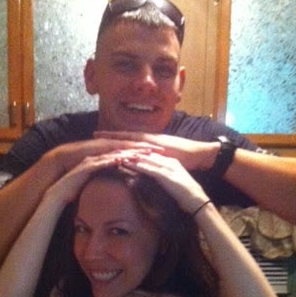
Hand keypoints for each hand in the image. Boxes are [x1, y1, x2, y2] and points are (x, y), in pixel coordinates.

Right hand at [53, 137, 164, 173]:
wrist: (56, 185)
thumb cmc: (76, 183)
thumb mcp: (98, 178)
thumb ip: (109, 174)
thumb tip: (120, 176)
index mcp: (106, 154)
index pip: (129, 151)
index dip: (144, 150)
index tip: (160, 152)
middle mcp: (101, 152)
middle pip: (125, 148)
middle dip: (143, 148)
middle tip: (160, 149)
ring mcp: (93, 157)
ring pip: (115, 152)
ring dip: (131, 152)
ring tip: (146, 153)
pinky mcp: (86, 164)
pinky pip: (101, 161)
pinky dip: (112, 159)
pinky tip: (122, 159)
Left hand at [94, 131, 217, 171]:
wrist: (201, 156)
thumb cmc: (184, 156)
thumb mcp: (163, 153)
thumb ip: (151, 153)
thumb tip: (140, 154)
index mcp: (152, 141)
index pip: (130, 136)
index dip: (115, 134)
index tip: (100, 133)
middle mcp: (154, 142)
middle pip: (129, 138)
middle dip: (112, 136)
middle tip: (95, 135)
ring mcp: (159, 152)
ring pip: (137, 148)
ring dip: (121, 147)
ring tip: (105, 146)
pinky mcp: (165, 163)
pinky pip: (149, 162)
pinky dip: (137, 162)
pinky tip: (126, 161)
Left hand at [117, 152, 210, 214]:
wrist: (196, 200)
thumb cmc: (186, 194)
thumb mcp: (175, 181)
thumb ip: (166, 177)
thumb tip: (158, 177)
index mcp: (172, 162)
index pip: (152, 155)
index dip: (140, 154)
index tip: (128, 153)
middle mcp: (169, 162)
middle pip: (148, 155)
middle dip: (134, 154)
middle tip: (120, 152)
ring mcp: (168, 168)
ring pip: (147, 161)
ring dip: (134, 159)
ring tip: (121, 156)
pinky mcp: (166, 176)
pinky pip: (151, 169)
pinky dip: (141, 167)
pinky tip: (132, 165)